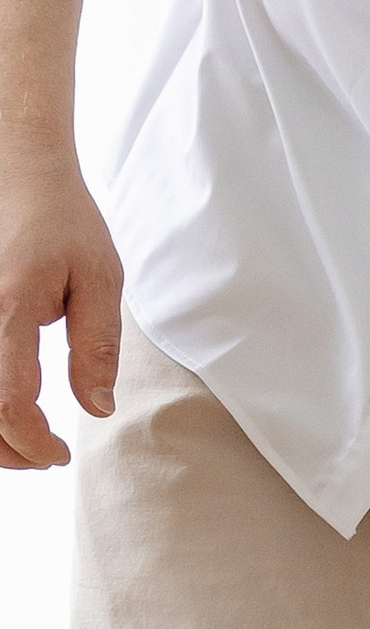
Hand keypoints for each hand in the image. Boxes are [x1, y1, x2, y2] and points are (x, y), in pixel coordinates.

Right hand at [0, 146, 121, 468]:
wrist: (19, 172)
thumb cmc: (62, 221)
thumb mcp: (100, 280)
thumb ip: (97, 348)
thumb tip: (98, 409)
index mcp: (8, 310)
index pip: (8, 402)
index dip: (32, 442)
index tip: (59, 455)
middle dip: (7, 448)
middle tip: (45, 456)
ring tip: (26, 439)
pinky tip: (6, 408)